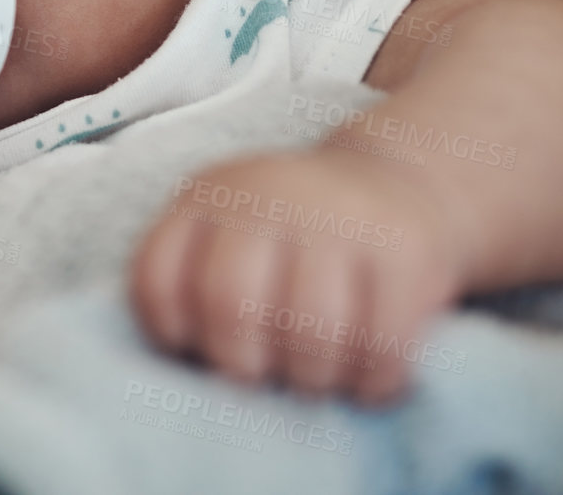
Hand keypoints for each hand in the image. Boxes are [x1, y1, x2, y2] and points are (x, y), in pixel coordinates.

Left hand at [130, 147, 466, 404]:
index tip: (198, 351)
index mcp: (207, 196)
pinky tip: (367, 383)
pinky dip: (372, 382)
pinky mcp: (404, 249)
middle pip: (230, 302)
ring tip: (314, 382)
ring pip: (310, 327)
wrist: (397, 180)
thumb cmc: (294, 237)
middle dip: (240, 364)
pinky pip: (381, 342)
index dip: (170, 335)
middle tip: (261, 378)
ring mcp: (338, 217)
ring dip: (311, 379)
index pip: (157, 279)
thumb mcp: (229, 233)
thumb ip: (197, 285)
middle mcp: (266, 195)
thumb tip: (192, 380)